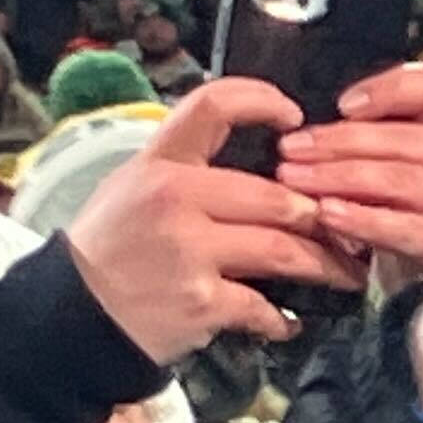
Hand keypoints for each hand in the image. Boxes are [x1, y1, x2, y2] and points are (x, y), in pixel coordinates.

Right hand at [58, 76, 356, 355]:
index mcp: (158, 161)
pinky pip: (263, 307)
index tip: (297, 116)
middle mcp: (173, 197)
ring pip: (283, 249)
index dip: (262, 101)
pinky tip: (288, 321)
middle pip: (276, 196)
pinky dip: (282, 318)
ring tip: (346, 273)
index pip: (213, 106)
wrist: (73, 313)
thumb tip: (263, 166)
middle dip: (323, 217)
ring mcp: (187, 250)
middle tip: (349, 228)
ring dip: (325, 265)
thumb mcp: (134, 188)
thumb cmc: (111, 248)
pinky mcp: (200, 301)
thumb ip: (190, 170)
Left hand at [271, 57, 422, 291]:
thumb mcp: (401, 183)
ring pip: (403, 179)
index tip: (342, 106)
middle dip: (340, 142)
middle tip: (290, 150)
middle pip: (405, 138)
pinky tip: (329, 216)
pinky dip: (364, 220)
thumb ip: (372, 152)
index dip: (386, 89)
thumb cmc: (417, 231)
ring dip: (342, 177)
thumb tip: (309, 137)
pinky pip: (407, 228)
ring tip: (297, 181)